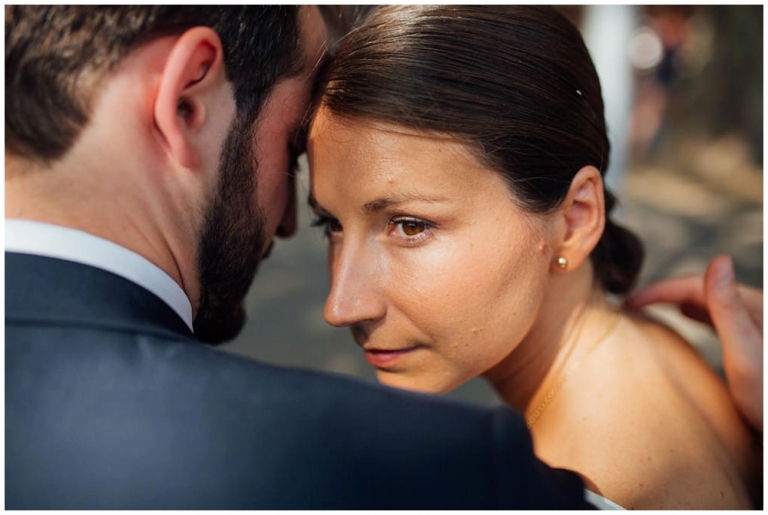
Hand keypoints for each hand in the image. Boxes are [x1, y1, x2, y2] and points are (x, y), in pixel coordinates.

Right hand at [625, 255, 762, 432]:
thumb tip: (719, 259)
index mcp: (755, 305)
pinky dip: (692, 313)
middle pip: (700, 291)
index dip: (658, 290)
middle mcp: (755, 310)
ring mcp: (754, 326)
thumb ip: (728, 309)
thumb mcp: (745, 355)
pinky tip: (685, 317)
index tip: (628, 303)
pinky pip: (715, 317)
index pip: (696, 285)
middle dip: (663, 293)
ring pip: (707, 302)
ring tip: (648, 309)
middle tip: (629, 305)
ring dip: (676, 300)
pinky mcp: (753, 342)